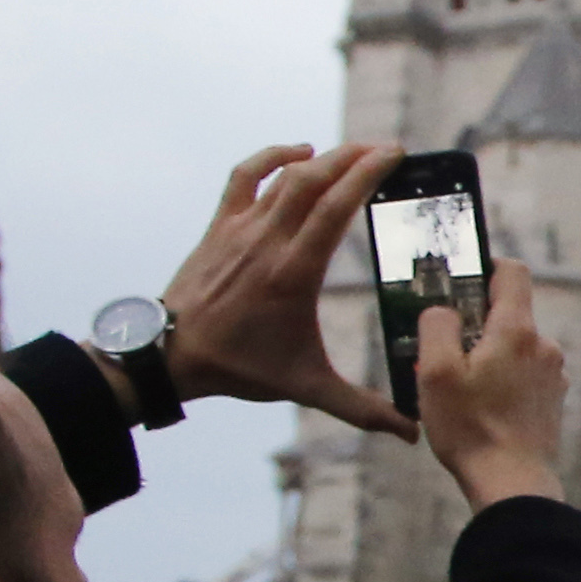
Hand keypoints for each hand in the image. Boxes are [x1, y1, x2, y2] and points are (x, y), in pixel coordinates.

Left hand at [153, 143, 414, 438]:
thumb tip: (409, 431)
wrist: (171, 355)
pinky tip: (298, 153)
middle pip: (314, 178)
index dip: (367, 174)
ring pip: (285, 174)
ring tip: (355, 151)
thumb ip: (361, 409)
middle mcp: (268, 241)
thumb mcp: (306, 387)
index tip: (395, 156)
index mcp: (294, 272)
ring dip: (324, 156)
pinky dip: (272, 156)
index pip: (336, 207)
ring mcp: (241, 228)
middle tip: (388, 150)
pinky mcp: (222, 225)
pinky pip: (246, 176)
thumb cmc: (239, 367)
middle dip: (354, 156)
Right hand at [418, 259, 566, 509]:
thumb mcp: (436, 372)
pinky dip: (501, 381)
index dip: (485, 267)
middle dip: (474, 325)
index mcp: (517, 331)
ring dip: (486, 357)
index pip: (512, 272)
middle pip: (508, 314)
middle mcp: (543, 347)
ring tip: (458, 388)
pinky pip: (523, 375)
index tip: (460, 281)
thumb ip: (437, 326)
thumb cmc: (471, 429)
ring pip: (514, 347)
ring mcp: (552, 374)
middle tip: (443, 351)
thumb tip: (443, 309)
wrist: (512, 483)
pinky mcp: (552, 399)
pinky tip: (479, 407)